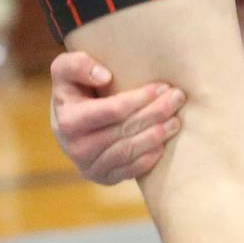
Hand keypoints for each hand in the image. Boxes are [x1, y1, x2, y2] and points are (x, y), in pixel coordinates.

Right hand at [49, 51, 184, 184]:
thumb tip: (104, 77)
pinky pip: (129, 171)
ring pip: (129, 151)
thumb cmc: (75, 88)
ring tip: (176, 121)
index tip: (162, 86)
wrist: (68, 121)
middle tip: (178, 98)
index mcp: (68, 120)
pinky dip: (148, 159)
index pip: (113, 110)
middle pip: (126, 130)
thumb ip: (77, 65)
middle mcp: (76, 147)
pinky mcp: (102, 177)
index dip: (140, 98)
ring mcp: (89, 166)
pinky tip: (163, 144)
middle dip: (156, 113)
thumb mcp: (65, 70)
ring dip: (157, 136)